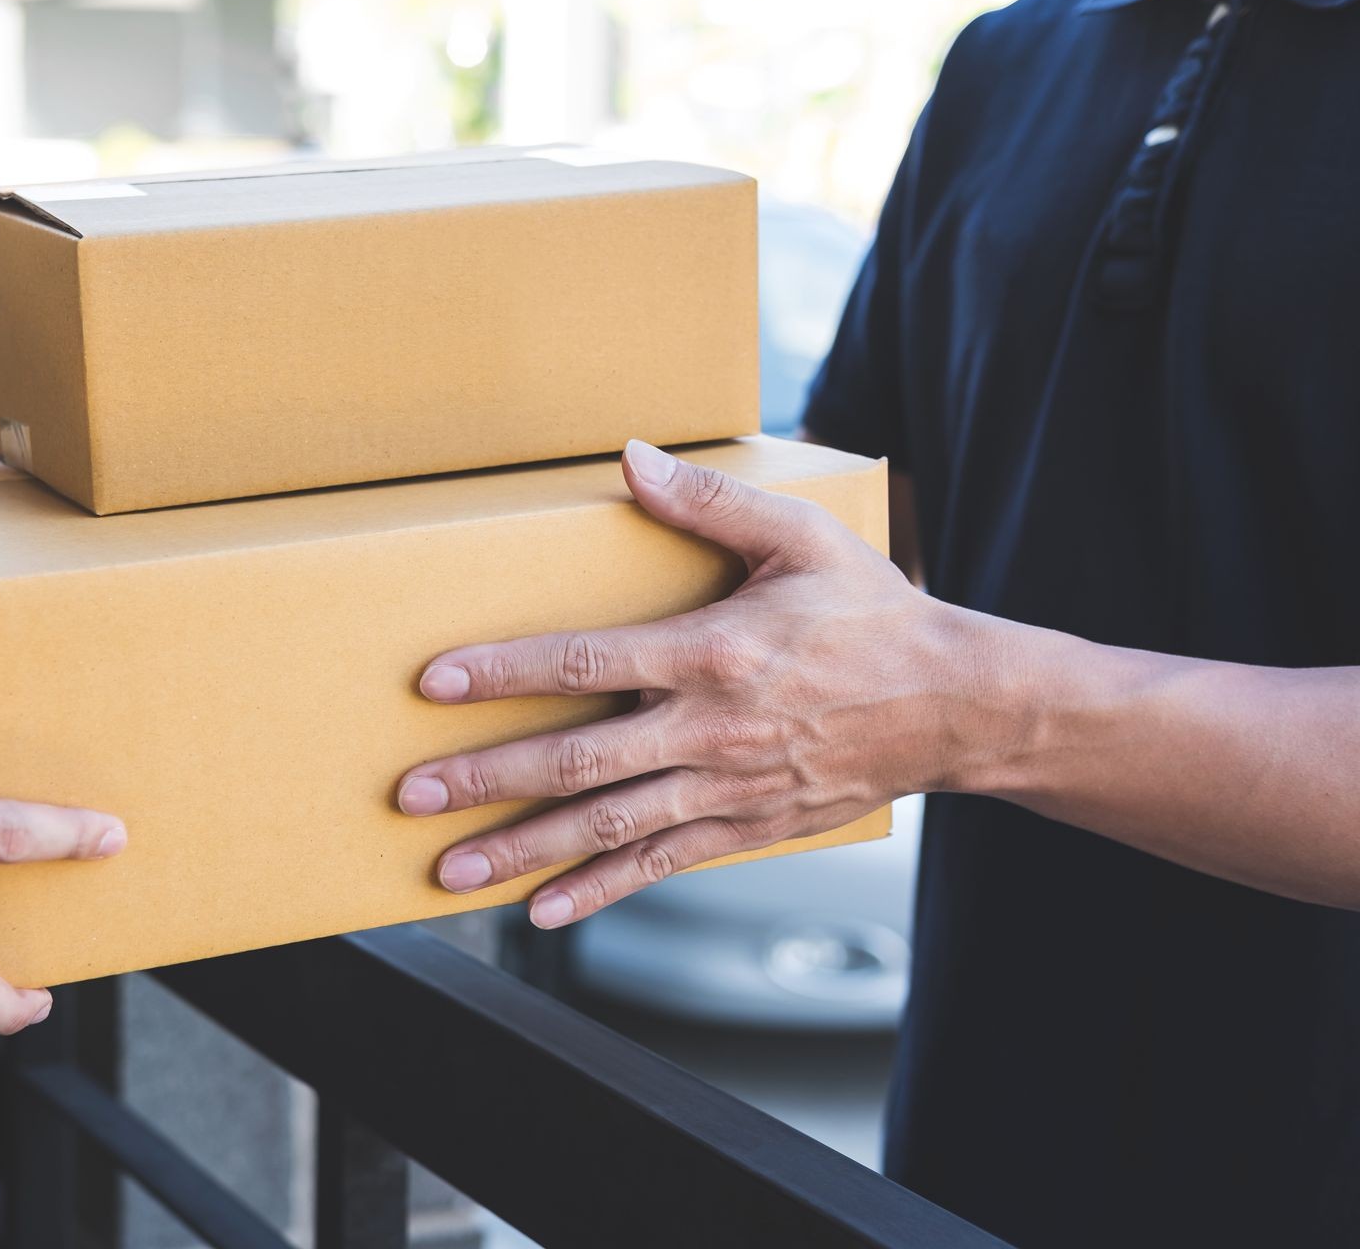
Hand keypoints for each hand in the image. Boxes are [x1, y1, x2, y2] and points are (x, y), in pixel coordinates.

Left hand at [399, 440, 969, 929]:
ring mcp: (724, 788)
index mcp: (713, 652)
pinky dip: (599, 891)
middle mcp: (709, 730)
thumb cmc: (872, 613)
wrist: (956, 706)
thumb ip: (710, 502)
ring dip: (523, 850)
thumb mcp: (802, 539)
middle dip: (487, 780)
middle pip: (577, 761)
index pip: (587, 662)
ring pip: (606, 826)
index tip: (433, 684)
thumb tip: (631, 458)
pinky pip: (658, 865)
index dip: (504, 673)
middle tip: (412, 795)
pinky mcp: (743, 826)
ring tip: (450, 870)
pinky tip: (542, 910)